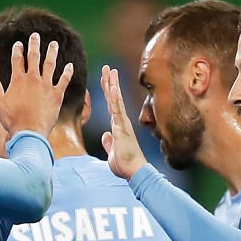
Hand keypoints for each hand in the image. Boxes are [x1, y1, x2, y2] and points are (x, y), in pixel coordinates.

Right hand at [0, 32, 73, 135]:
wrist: (29, 132)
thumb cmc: (12, 120)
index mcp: (18, 80)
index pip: (17, 60)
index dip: (17, 50)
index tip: (19, 44)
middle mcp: (33, 79)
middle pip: (34, 57)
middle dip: (34, 45)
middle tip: (35, 36)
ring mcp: (46, 85)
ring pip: (50, 64)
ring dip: (51, 53)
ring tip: (53, 44)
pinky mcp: (57, 94)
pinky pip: (64, 80)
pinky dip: (67, 72)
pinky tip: (70, 65)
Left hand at [99, 65, 147, 179]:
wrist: (134, 172)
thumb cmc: (125, 165)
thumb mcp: (112, 152)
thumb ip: (109, 143)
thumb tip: (105, 136)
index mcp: (118, 127)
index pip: (111, 106)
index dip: (108, 92)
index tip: (105, 80)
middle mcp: (121, 122)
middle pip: (113, 99)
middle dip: (109, 82)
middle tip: (107, 68)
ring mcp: (122, 123)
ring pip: (115, 100)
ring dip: (112, 85)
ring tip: (110, 70)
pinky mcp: (122, 128)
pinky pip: (117, 110)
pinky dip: (115, 98)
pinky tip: (113, 87)